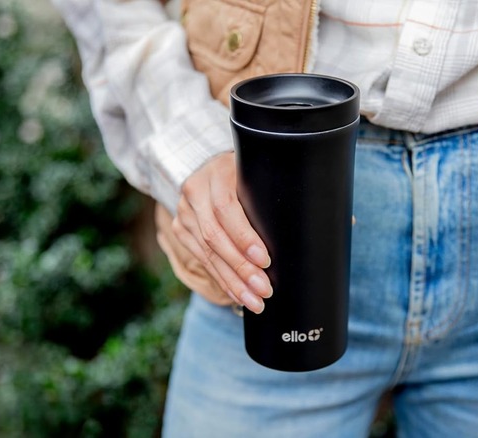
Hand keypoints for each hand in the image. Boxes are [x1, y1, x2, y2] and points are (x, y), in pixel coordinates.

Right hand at [172, 152, 271, 313]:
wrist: (211, 167)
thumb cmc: (247, 173)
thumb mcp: (257, 173)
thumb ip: (267, 192)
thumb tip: (296, 230)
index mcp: (217, 172)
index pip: (225, 209)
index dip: (244, 237)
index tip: (265, 259)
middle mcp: (195, 191)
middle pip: (215, 236)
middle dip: (241, 268)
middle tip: (264, 290)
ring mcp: (184, 211)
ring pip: (207, 252)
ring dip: (233, 281)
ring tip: (254, 301)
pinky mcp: (180, 228)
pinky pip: (202, 259)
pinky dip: (222, 279)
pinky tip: (237, 293)